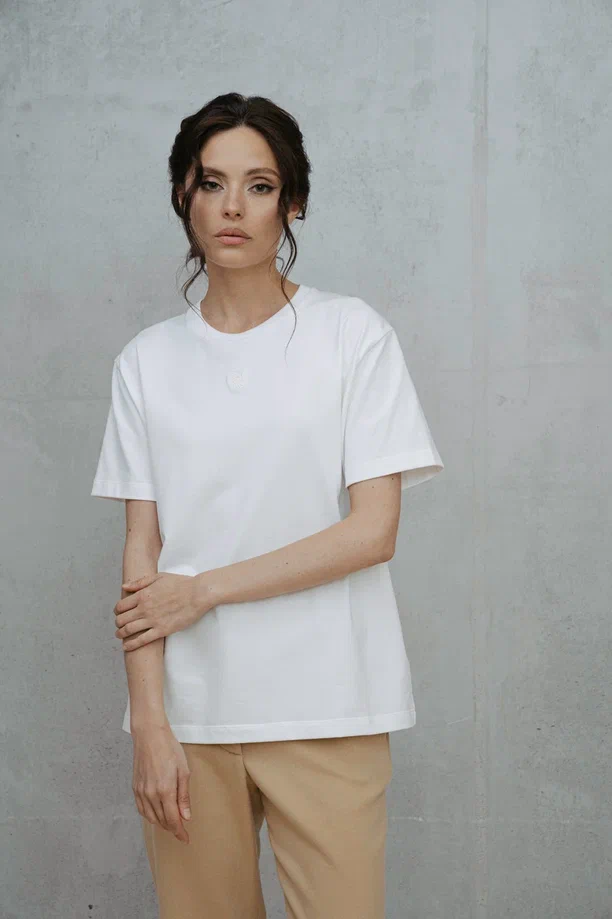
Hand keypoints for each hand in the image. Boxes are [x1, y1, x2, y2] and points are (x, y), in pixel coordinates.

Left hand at [114, 571, 208, 650]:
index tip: (118, 613)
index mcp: (143, 595)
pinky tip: (126, 647)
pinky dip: (131, 644)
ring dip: (120, 634)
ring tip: (120, 635)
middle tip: (119, 625)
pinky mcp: (162, 630)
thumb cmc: (180, 583)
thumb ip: (139, 582)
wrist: (197, 594)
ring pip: (129, 630)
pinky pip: (142, 640)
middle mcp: (144, 608)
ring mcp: (153, 620)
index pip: (121, 606)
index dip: (117, 611)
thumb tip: (123, 587)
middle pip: (122, 619)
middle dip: (118, 623)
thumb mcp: (158, 577)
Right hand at [132, 723, 191, 843]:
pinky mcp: (135, 788)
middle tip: (181, 830)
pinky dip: (150, 815)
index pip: (172, 820)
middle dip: (172, 828)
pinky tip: (157, 814)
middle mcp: (151, 794)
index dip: (180, 832)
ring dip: (161, 823)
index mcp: (165, 790)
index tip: (185, 839)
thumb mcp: (183, 771)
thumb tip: (185, 816)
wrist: (149, 735)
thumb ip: (183, 796)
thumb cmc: (169, 749)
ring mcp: (141, 792)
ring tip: (171, 822)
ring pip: (151, 817)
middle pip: (162, 821)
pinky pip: (141, 809)